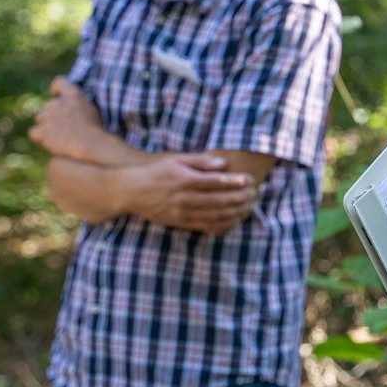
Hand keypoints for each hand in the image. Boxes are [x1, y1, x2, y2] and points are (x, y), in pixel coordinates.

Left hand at [30, 77, 106, 161]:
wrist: (92, 145)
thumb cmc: (97, 132)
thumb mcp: (92, 111)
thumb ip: (78, 104)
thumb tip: (71, 107)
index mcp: (74, 95)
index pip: (59, 82)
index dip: (56, 90)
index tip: (57, 96)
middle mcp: (59, 103)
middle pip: (48, 105)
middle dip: (53, 115)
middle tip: (64, 128)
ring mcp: (49, 116)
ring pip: (40, 118)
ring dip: (46, 125)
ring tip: (59, 137)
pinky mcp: (43, 131)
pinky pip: (34, 132)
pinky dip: (39, 137)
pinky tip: (49, 142)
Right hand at [133, 154, 259, 235]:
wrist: (131, 191)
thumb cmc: (156, 172)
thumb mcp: (175, 160)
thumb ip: (199, 161)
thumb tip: (222, 163)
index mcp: (184, 179)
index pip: (215, 181)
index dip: (234, 181)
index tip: (249, 179)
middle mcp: (184, 197)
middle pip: (218, 199)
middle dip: (239, 197)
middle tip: (254, 194)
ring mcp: (182, 212)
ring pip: (214, 214)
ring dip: (234, 211)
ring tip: (249, 207)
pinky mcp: (180, 222)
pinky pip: (205, 226)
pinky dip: (221, 224)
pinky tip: (233, 220)